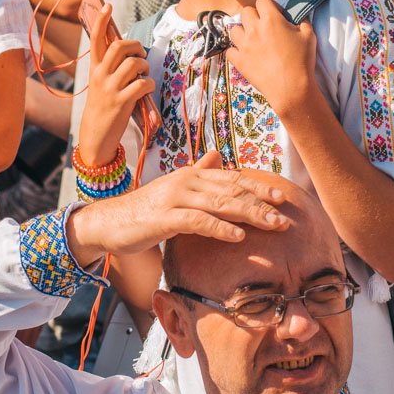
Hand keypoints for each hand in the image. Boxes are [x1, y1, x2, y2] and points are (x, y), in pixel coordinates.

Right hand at [68, 152, 289, 258]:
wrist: (107, 222)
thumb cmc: (145, 210)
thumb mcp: (174, 189)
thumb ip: (197, 173)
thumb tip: (216, 156)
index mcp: (192, 174)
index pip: (232, 178)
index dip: (258, 186)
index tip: (282, 196)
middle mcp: (186, 181)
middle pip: (232, 189)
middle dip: (262, 201)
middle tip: (286, 214)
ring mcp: (175, 197)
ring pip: (220, 203)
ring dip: (250, 214)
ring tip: (273, 224)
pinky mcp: (164, 217)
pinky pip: (198, 221)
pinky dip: (220, 228)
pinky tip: (238, 236)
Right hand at [77, 2, 154, 165]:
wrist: (95, 136)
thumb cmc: (104, 106)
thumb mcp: (102, 84)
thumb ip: (112, 67)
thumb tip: (129, 50)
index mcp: (94, 69)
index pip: (95, 39)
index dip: (102, 20)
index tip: (107, 5)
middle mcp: (100, 76)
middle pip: (119, 47)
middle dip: (135, 46)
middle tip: (140, 55)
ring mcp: (110, 89)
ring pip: (133, 64)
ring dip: (144, 67)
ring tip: (143, 75)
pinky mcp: (121, 102)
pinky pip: (142, 84)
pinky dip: (149, 84)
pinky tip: (146, 90)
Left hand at [227, 0, 317, 115]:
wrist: (291, 88)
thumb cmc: (302, 61)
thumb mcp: (309, 35)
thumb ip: (302, 21)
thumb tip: (296, 17)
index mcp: (271, 20)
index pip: (262, 0)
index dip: (269, 6)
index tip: (275, 15)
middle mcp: (254, 29)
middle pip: (245, 11)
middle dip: (254, 16)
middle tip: (263, 26)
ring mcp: (244, 45)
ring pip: (233, 29)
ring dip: (242, 31)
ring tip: (252, 39)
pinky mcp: (239, 61)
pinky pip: (229, 51)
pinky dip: (236, 51)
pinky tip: (245, 54)